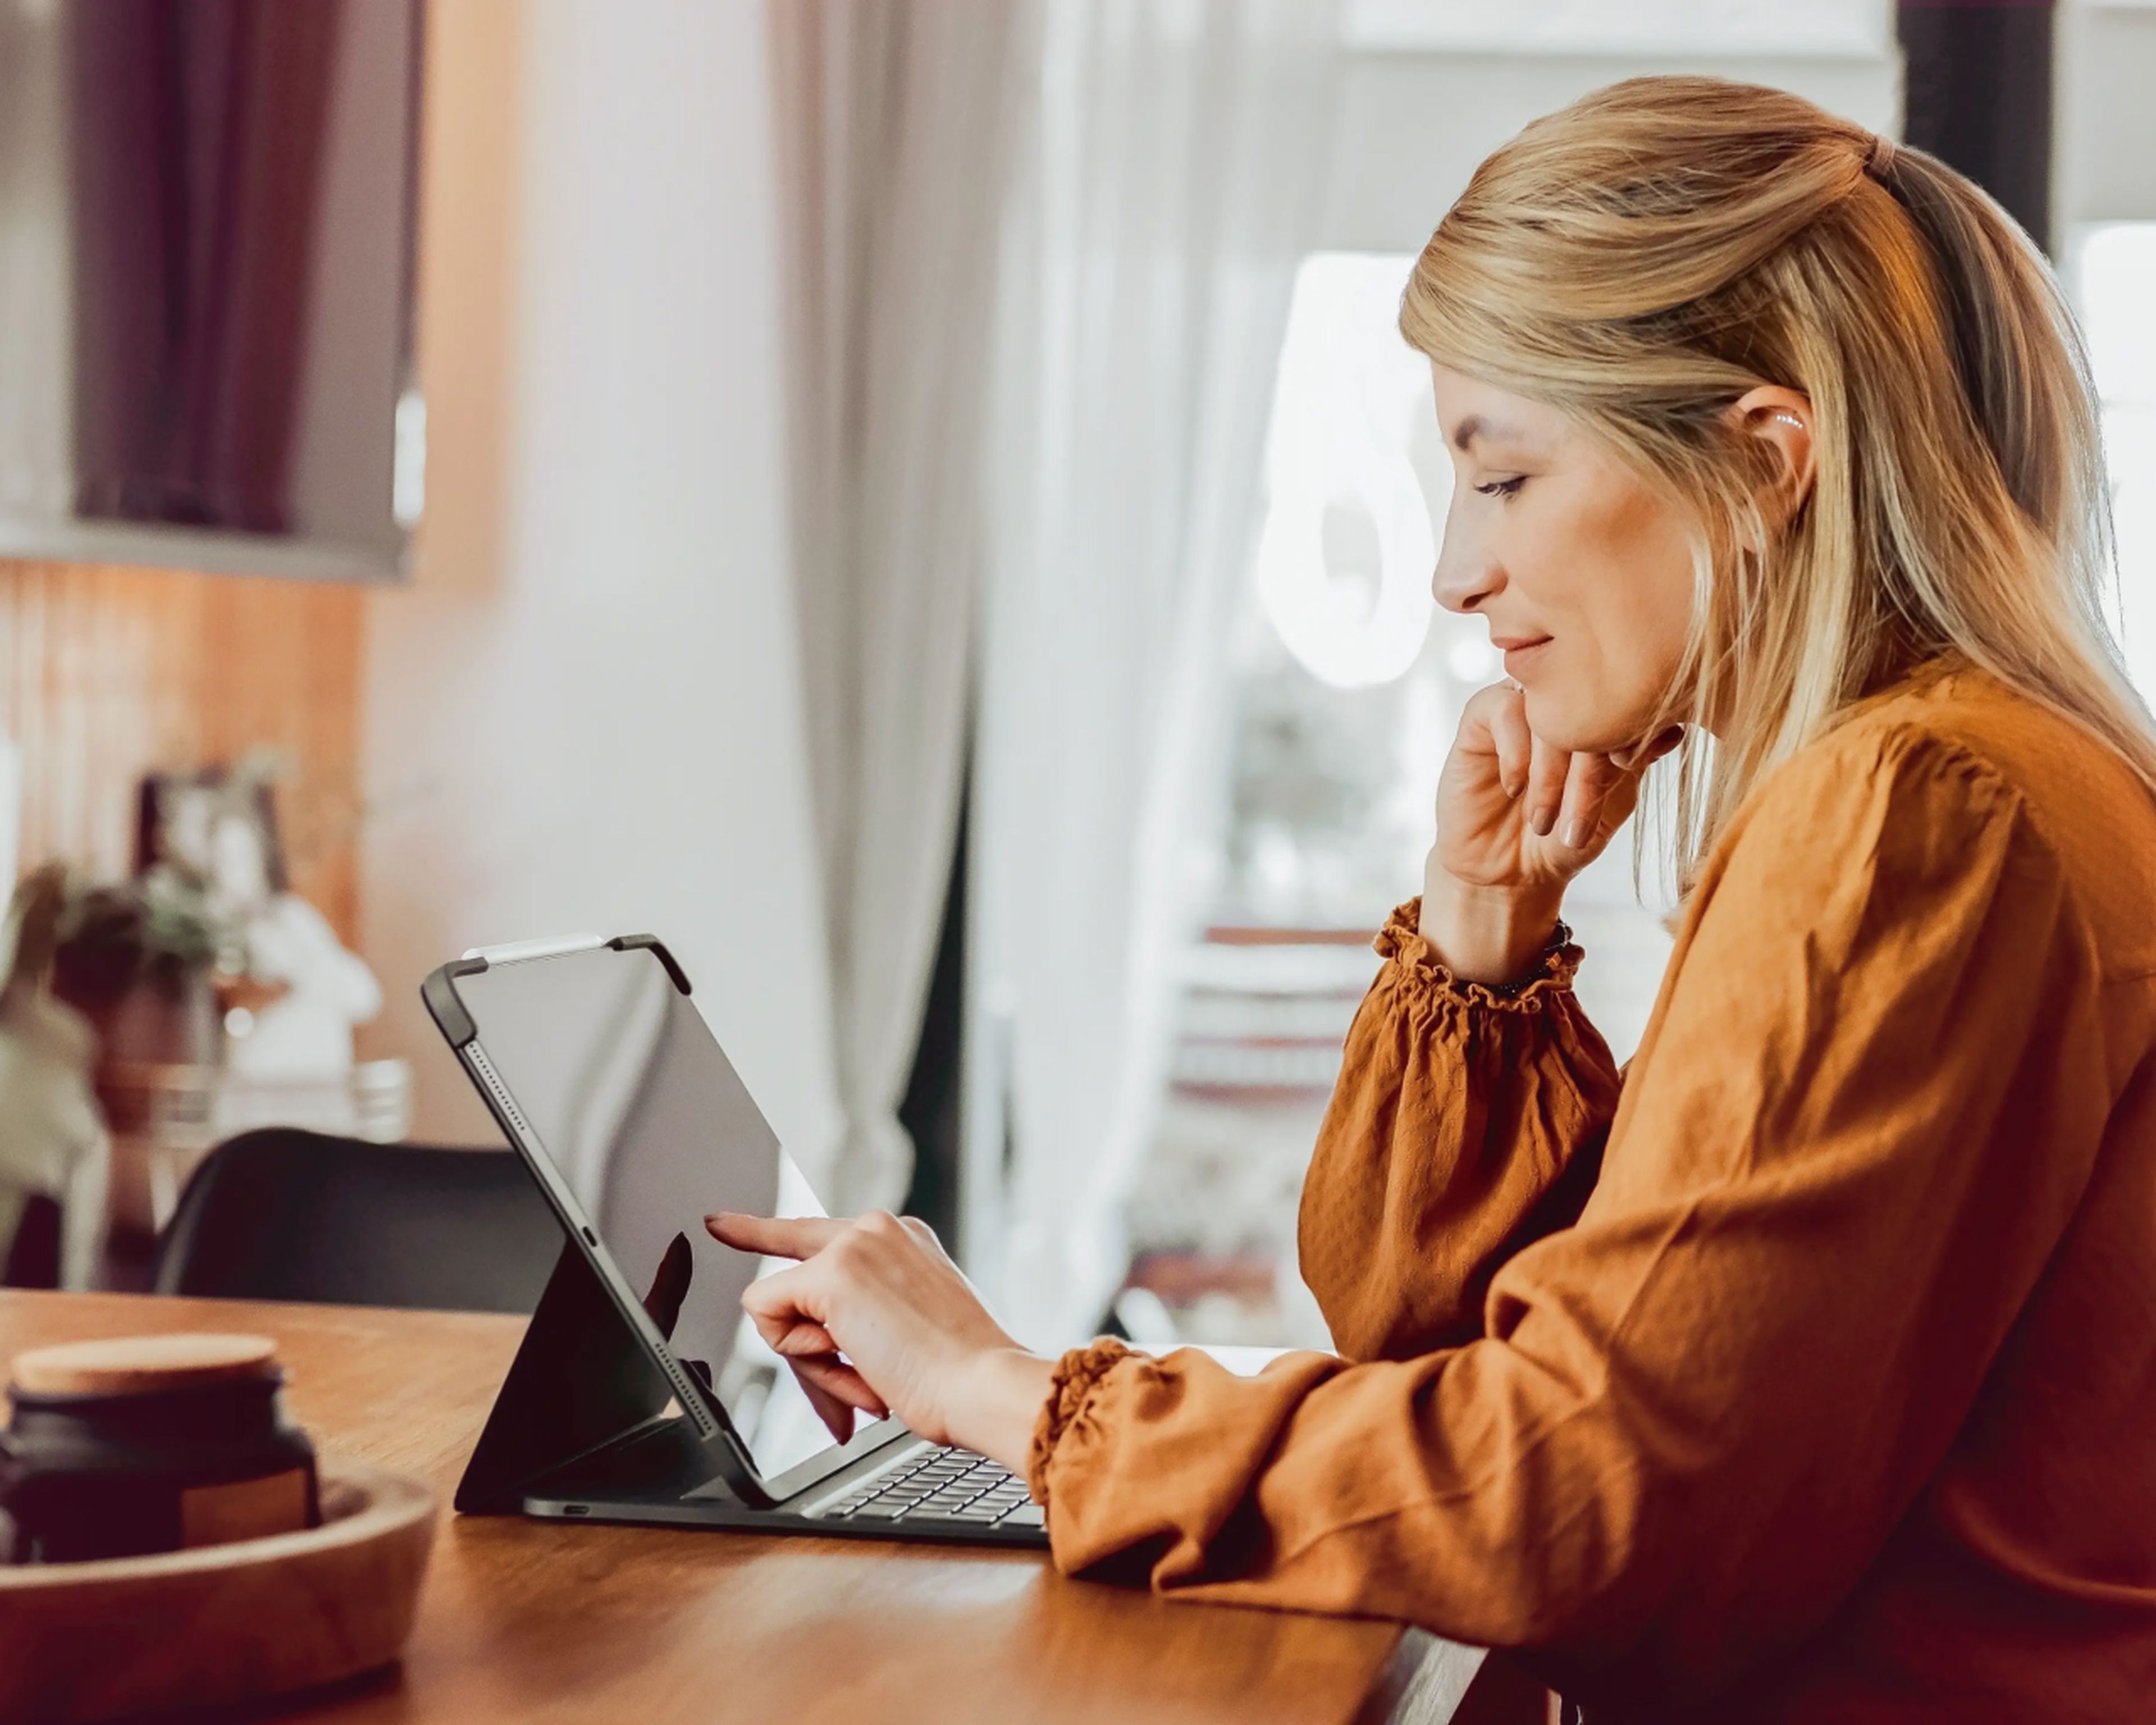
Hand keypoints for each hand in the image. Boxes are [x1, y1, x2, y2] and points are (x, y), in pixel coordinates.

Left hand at [706, 1210, 1053, 1474]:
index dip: (769, 1230)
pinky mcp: (833, 1274)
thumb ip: (862, 1321)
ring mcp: (855, 1245)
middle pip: (793, 1256)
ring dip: (813, 1355)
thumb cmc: (957, 1375)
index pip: (824, 1233)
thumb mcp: (910, 1331)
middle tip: (716, 1224)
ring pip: (783, 1301)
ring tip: (868, 1373)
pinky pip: (770, 1316)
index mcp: (905, 1240)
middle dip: (753, 1244)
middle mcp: (878, 1229)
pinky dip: (801, 1355)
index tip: (727, 1220)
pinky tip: (852, 1361)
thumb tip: (820, 1353)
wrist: (982, 1384)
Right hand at [1424, 683, 1680, 981]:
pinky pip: (1502, 708)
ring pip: (1543, 700)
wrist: (1509, 873)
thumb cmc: (1565, 839)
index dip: (1631, 729)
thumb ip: (1634, 766)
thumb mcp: (1610, 806)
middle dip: (1590, 755)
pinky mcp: (1480, 717)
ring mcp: (1521, 706)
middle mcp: (1561, 703)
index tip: (1627, 770)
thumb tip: (1673, 730)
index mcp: (1600, 717)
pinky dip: (1514, 750)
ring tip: (1544, 815)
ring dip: (1550, 761)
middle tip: (1582, 808)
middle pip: (1586, 694)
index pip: (1625, 695)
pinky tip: (1515, 789)